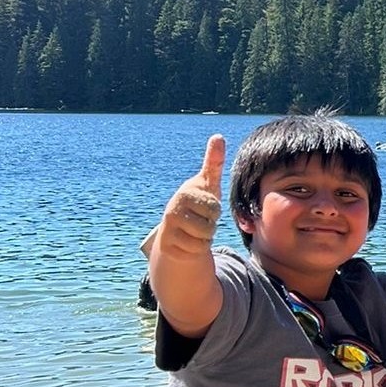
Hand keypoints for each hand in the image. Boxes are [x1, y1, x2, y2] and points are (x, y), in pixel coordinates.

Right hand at [158, 134, 224, 257]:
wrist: (178, 229)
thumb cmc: (198, 203)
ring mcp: (168, 228)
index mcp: (186, 193)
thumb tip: (218, 136)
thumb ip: (214, 162)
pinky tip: (188, 241)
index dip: (215, 210)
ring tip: (194, 229)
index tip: (204, 206)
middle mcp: (173, 209)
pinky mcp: (167, 246)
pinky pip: (196, 251)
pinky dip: (196, 249)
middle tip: (200, 219)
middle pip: (211, 224)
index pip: (215, 207)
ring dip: (205, 237)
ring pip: (204, 238)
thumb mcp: (209, 184)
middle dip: (211, 224)